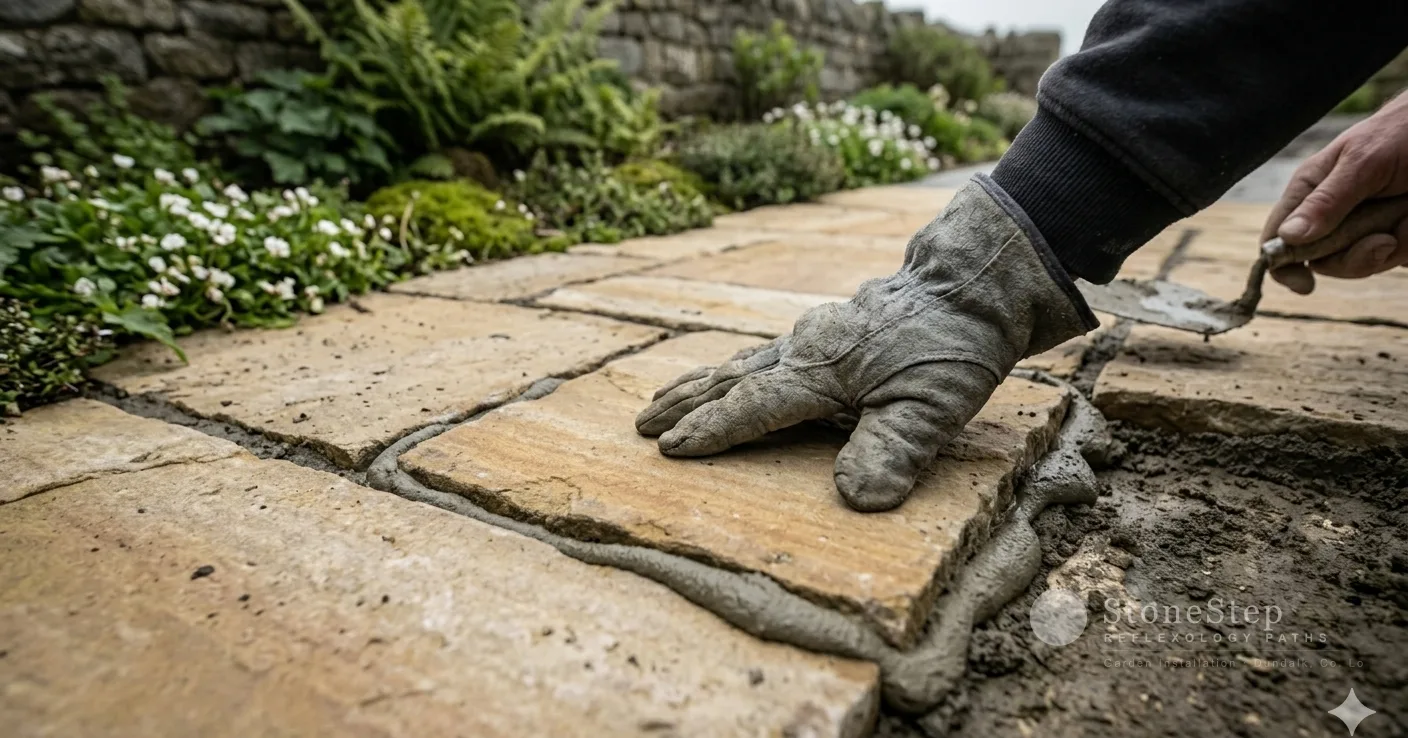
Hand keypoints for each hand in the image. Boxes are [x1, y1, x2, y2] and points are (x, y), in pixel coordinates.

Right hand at [635, 179, 1096, 511]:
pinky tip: (735, 373)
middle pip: (731, 379)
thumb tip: (855, 500)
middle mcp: (806, 349)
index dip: (710, 431)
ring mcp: (816, 335)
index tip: (668, 450)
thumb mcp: (934, 408)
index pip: (752, 408)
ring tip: (663, 399)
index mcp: (821, 372)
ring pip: (743, 362)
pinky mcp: (831, 330)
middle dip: (685, 403)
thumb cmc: (953, 348)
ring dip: (700, 383)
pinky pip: (767, 353)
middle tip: (641, 425)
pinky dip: (735, 368)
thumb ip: (892, 452)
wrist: (972, 283)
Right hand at [1262, 92, 1407, 293]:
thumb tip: (1287, 237)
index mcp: (1310, 193)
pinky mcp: (1394, 232)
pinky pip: (1399, 258)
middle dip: (1358, 257)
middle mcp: (1332, 214)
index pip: (1278, 239)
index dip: (1284, 266)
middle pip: (1326, 262)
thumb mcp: (1362, 164)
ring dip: (1396, 244)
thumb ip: (1327, 202)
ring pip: (1367, 262)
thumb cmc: (1400, 133)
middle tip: (1385, 240)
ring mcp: (1365, 226)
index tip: (1305, 285)